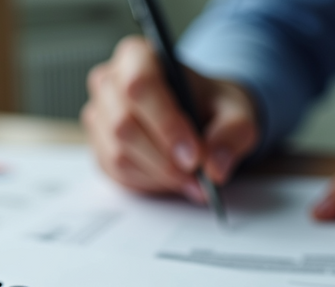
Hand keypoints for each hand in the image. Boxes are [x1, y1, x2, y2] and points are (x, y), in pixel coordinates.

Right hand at [81, 36, 259, 202]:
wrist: (198, 115)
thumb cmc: (210, 105)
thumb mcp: (236, 111)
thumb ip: (232, 134)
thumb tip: (215, 167)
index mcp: (138, 56)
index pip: (140, 86)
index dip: (166, 124)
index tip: (194, 155)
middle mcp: (109, 82)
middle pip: (123, 125)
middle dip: (164, 159)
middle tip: (197, 177)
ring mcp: (98, 116)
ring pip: (119, 155)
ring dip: (158, 175)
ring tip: (191, 180)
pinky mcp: (98, 147)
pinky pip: (116, 174)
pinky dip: (148, 183)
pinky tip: (171, 179)